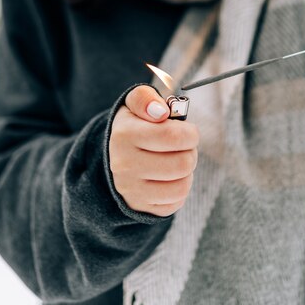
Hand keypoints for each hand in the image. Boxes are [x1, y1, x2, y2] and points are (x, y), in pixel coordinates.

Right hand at [109, 85, 198, 216]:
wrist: (114, 155)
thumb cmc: (135, 124)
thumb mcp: (135, 103)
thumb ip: (146, 98)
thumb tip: (161, 111)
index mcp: (124, 135)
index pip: (174, 137)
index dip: (190, 133)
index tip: (186, 130)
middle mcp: (124, 164)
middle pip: (183, 163)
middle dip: (190, 151)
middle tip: (182, 146)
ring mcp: (131, 189)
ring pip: (182, 185)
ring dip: (187, 170)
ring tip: (176, 159)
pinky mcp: (140, 207)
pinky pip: (176, 201)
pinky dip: (180, 188)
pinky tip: (169, 177)